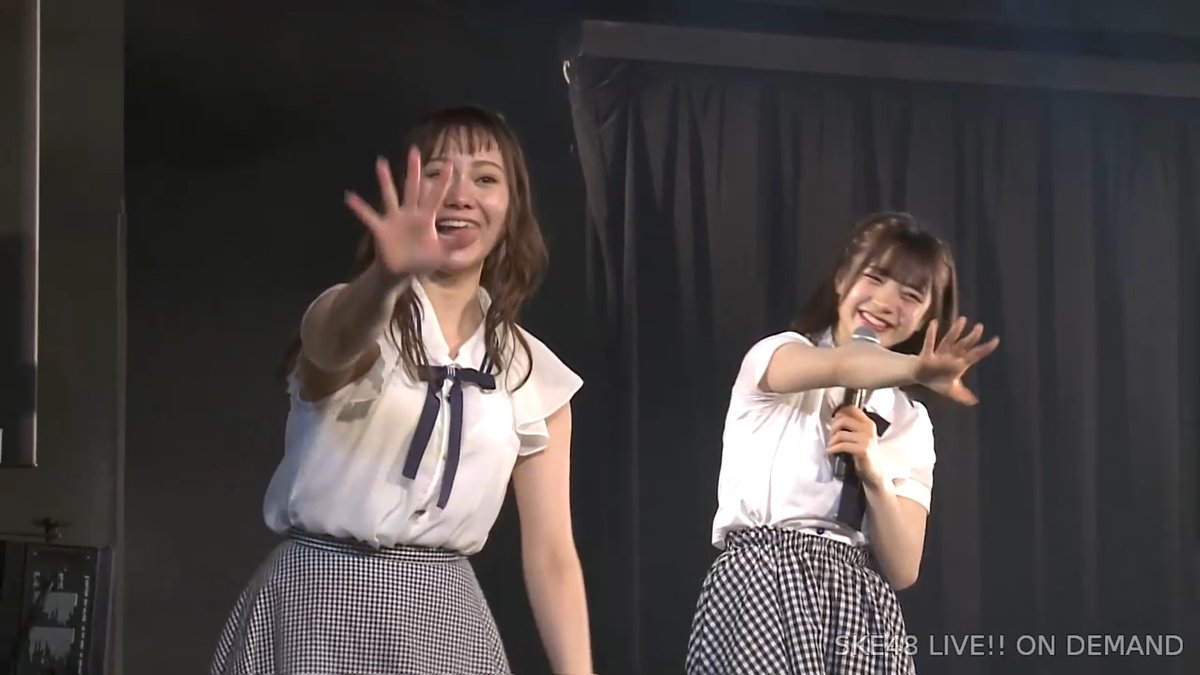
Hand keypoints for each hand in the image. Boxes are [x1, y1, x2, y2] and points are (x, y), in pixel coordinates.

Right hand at [344, 147, 452, 278]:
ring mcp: (394, 220)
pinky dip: (359, 208)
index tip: (450, 164)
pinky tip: (349, 196)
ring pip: (390, 196)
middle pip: (413, 188)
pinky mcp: (381, 230)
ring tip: (381, 163)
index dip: (443, 182)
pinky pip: (369, 217)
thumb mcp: (442, 252)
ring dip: (385, 181)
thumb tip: (475, 233)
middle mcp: (409, 214)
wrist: (401, 273)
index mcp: (426, 218)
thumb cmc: (422, 260)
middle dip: (414, 170)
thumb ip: (456, 242)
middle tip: (414, 150)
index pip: (436, 196)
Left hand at [826, 406, 884, 488]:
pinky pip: (842, 445)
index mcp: (868, 423)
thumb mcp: (862, 436)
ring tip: (830, 446)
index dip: (839, 412)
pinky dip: (833, 449)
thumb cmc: (865, 453)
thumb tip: (835, 417)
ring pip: (840, 434)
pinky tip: (830, 452)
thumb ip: (852, 426)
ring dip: (831, 441)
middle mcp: (868, 429)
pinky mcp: (862, 450)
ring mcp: (866, 439)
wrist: (875, 471)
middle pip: (843, 420)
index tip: (833, 418)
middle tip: (830, 436)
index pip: (852, 409)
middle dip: (832, 428)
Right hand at [913, 316, 999, 405]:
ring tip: (962, 320)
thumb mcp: (951, 390)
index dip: (986, 348)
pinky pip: (930, 343)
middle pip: (964, 344)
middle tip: (980, 327)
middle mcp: (952, 355)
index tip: (996, 340)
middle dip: (972, 337)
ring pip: (950, 340)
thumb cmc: (937, 381)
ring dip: (955, 331)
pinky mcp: (927, 354)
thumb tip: (974, 401)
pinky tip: (934, 322)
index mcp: (960, 363)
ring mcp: (940, 353)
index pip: (976, 354)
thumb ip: (962, 395)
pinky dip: (932, 333)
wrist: (920, 376)